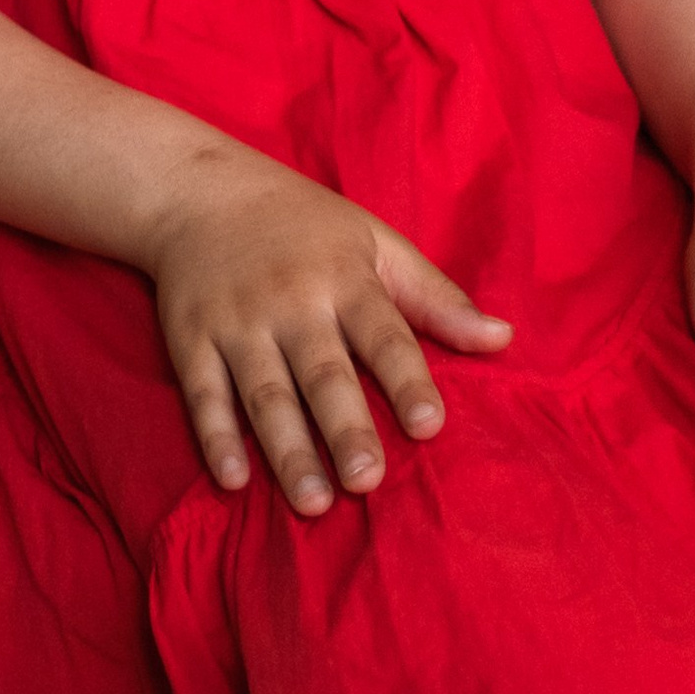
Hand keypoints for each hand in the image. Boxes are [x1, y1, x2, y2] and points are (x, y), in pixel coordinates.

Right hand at [144, 146, 510, 514]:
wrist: (202, 191)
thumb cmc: (306, 226)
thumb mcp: (376, 243)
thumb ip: (436, 297)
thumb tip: (503, 339)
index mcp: (344, 276)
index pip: (383, 333)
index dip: (406, 379)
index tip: (430, 426)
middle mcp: (291, 301)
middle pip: (322, 372)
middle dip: (345, 427)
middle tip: (368, 481)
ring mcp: (237, 321)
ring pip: (264, 393)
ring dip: (288, 448)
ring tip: (314, 501)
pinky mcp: (191, 338)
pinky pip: (203, 394)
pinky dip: (215, 437)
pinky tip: (234, 479)